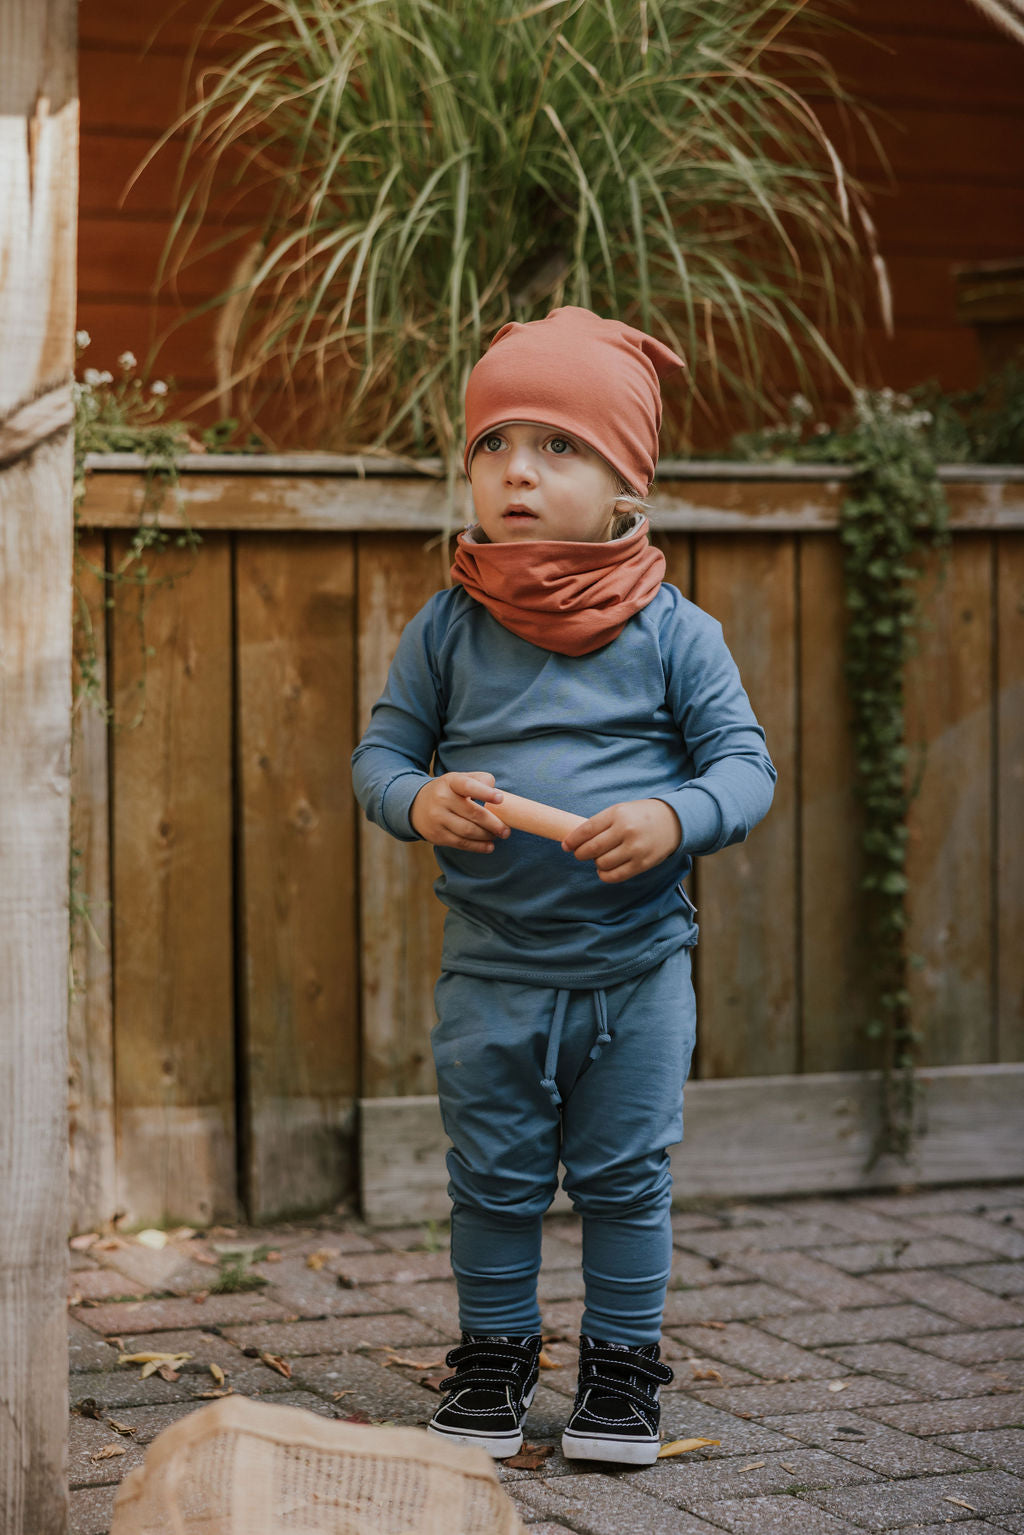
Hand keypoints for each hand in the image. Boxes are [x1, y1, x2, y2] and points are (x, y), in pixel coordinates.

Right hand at [409, 771, 510, 852]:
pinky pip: (461, 843)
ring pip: (468, 831)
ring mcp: (437, 818)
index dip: (485, 792)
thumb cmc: (448, 791)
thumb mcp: (460, 779)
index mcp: (450, 782)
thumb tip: (496, 792)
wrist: (416, 806)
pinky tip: (489, 846)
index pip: (468, 786)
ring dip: (487, 835)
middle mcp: (441, 799)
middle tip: (506, 830)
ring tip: (498, 835)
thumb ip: (480, 780)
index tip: (500, 798)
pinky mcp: (437, 835)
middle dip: (494, 823)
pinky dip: (478, 846)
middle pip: (473, 813)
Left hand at [561, 798, 680, 882]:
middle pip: (592, 849)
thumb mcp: (620, 810)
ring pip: (602, 863)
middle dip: (580, 854)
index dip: (572, 840)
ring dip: (596, 863)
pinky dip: (605, 875)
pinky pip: (615, 876)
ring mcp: (635, 848)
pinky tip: (605, 869)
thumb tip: (575, 841)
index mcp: (617, 813)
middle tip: (580, 854)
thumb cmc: (641, 816)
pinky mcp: (642, 863)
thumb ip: (601, 824)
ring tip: (600, 858)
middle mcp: (626, 830)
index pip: (586, 829)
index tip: (566, 845)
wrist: (673, 821)